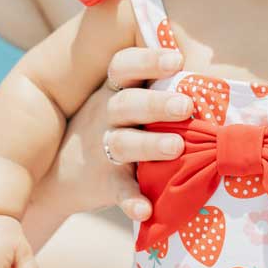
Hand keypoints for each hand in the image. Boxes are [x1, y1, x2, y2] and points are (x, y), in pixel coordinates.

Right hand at [36, 46, 193, 220]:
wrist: (57, 175)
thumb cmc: (113, 128)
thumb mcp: (125, 102)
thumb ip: (162, 85)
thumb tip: (210, 59)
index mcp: (116, 91)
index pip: (124, 66)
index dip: (148, 60)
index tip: (175, 59)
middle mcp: (107, 115)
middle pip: (127, 103)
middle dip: (156, 103)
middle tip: (185, 106)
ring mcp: (104, 150)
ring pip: (123, 144)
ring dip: (150, 145)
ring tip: (176, 147)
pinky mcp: (104, 183)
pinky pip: (119, 191)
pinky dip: (131, 200)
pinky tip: (146, 209)